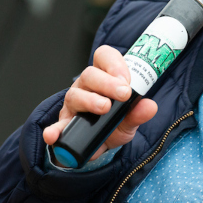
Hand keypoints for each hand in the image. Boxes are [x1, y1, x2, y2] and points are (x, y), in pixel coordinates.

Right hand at [42, 45, 157, 160]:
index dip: (115, 64)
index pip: (104, 57)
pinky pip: (57, 125)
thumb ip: (138, 112)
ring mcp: (73, 104)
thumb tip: (150, 106)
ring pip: (75, 95)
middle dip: (107, 83)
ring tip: (104, 108)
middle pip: (90, 74)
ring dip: (90, 100)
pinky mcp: (64, 124)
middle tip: (123, 94)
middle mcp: (86, 87)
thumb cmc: (115, 124)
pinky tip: (53, 135)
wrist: (101, 146)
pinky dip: (54, 130)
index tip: (127, 80)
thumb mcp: (130, 120)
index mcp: (103, 77)